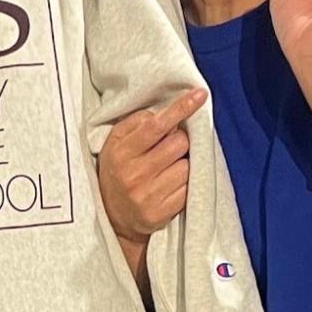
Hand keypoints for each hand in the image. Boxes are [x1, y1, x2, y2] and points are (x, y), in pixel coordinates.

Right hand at [98, 88, 204, 243]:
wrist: (112, 216)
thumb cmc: (118, 170)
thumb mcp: (116, 143)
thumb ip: (136, 123)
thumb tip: (165, 113)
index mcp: (121, 151)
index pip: (155, 125)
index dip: (180, 108)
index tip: (199, 95)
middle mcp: (134, 173)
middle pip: (178, 143)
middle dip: (180, 141)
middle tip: (169, 148)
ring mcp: (148, 195)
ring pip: (187, 166)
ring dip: (184, 163)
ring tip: (168, 168)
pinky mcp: (161, 212)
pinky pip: (189, 187)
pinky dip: (187, 182)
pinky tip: (172, 184)